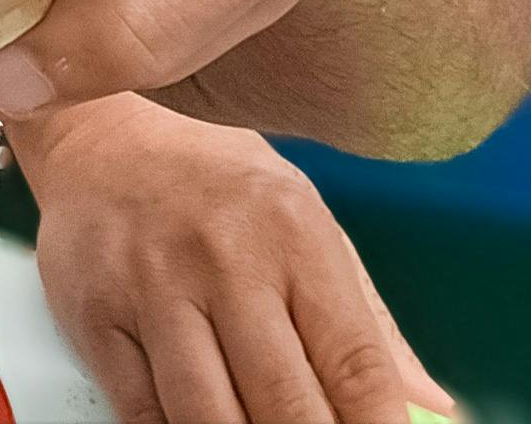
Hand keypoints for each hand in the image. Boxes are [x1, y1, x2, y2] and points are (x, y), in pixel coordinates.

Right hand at [11, 97, 449, 423]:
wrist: (97, 136)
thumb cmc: (217, 187)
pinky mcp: (95, 316)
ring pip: (211, 422)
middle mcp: (223, 255)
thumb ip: (368, 321)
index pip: (356, 361)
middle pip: (287, 405)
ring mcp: (153, 287)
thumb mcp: (302, 222)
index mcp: (291, 228)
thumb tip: (434, 407)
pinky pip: (144, 417)